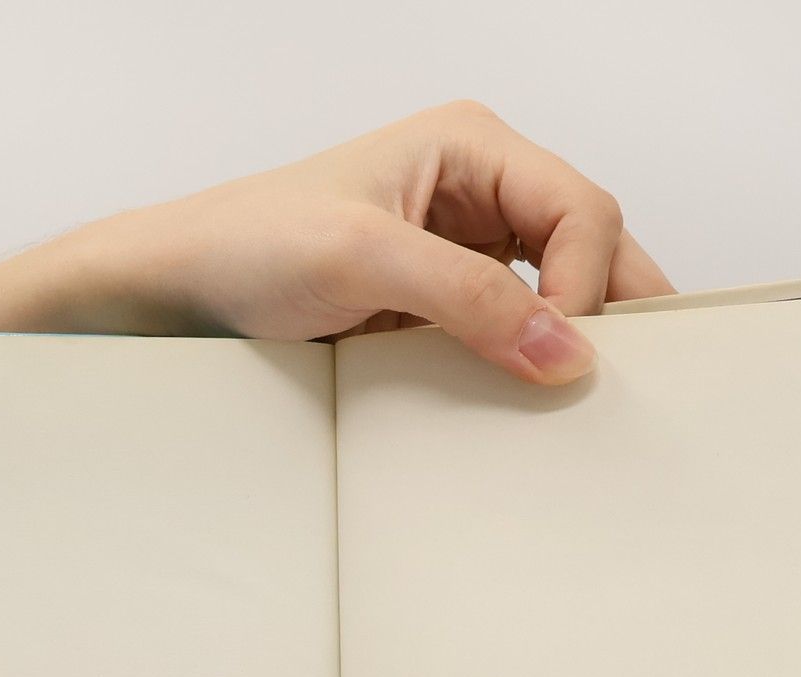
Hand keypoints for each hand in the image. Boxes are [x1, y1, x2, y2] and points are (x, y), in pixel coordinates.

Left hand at [0, 102, 673, 384]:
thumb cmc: (246, 247)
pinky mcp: (429, 309)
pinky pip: (499, 337)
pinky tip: (517, 406)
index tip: (568, 355)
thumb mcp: (363, 260)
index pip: (582, 209)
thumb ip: (469, 299)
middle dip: (608, 310)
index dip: (591, 282)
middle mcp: (472, 192)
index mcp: (469, 146)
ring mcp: (454, 253)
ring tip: (578, 401)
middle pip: (584, 246)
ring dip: (564, 344)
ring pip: (551, 297)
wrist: (173, 293)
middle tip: (627, 382)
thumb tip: (564, 348)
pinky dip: (516, 369)